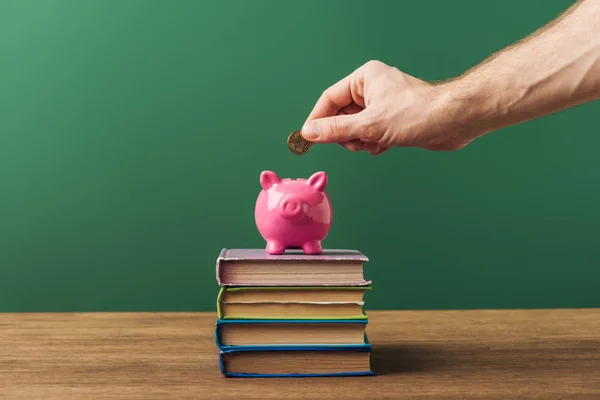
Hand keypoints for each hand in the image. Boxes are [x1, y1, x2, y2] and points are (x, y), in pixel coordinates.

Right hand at [300, 60, 475, 153]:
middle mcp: (372, 88)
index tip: (309, 138)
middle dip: (347, 134)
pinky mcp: (392, 119)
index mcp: (364, 78)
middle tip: (357, 141)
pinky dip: (374, 143)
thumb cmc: (418, 113)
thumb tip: (310, 133)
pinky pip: (370, 134)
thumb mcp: (369, 125)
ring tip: (377, 142)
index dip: (318, 120)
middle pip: (341, 115)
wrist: (452, 122)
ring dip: (362, 141)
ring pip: (356, 128)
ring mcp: (382, 105)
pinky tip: (386, 144)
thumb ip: (335, 129)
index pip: (329, 99)